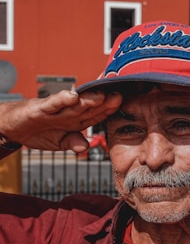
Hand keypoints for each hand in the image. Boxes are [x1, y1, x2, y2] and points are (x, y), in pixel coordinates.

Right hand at [0, 90, 121, 151]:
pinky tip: (72, 96)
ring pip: (75, 105)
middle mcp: (68, 112)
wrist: (13, 128)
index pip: (96, 115)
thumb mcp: (58, 143)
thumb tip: (86, 147)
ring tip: (102, 96)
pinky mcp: (40, 108)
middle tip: (119, 96)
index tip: (124, 106)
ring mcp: (55, 109)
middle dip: (105, 102)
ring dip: (88, 100)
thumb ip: (72, 143)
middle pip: (90, 107)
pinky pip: (53, 104)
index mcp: (76, 120)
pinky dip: (62, 100)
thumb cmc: (38, 132)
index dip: (109, 111)